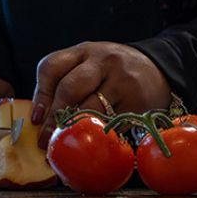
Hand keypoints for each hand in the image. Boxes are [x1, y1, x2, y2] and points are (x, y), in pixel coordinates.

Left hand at [32, 41, 171, 148]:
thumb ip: (65, 81)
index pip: (52, 67)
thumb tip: (40, 120)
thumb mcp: (90, 64)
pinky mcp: (137, 103)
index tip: (36, 119)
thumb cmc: (114, 72)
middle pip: (69, 89)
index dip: (40, 96)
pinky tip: (92, 144)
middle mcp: (103, 61)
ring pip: (90, 111)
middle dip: (54, 119)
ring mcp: (122, 81)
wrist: (159, 69)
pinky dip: (98, 137)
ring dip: (74, 132)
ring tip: (66, 146)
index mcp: (85, 51)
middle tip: (46, 140)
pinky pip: (111, 125)